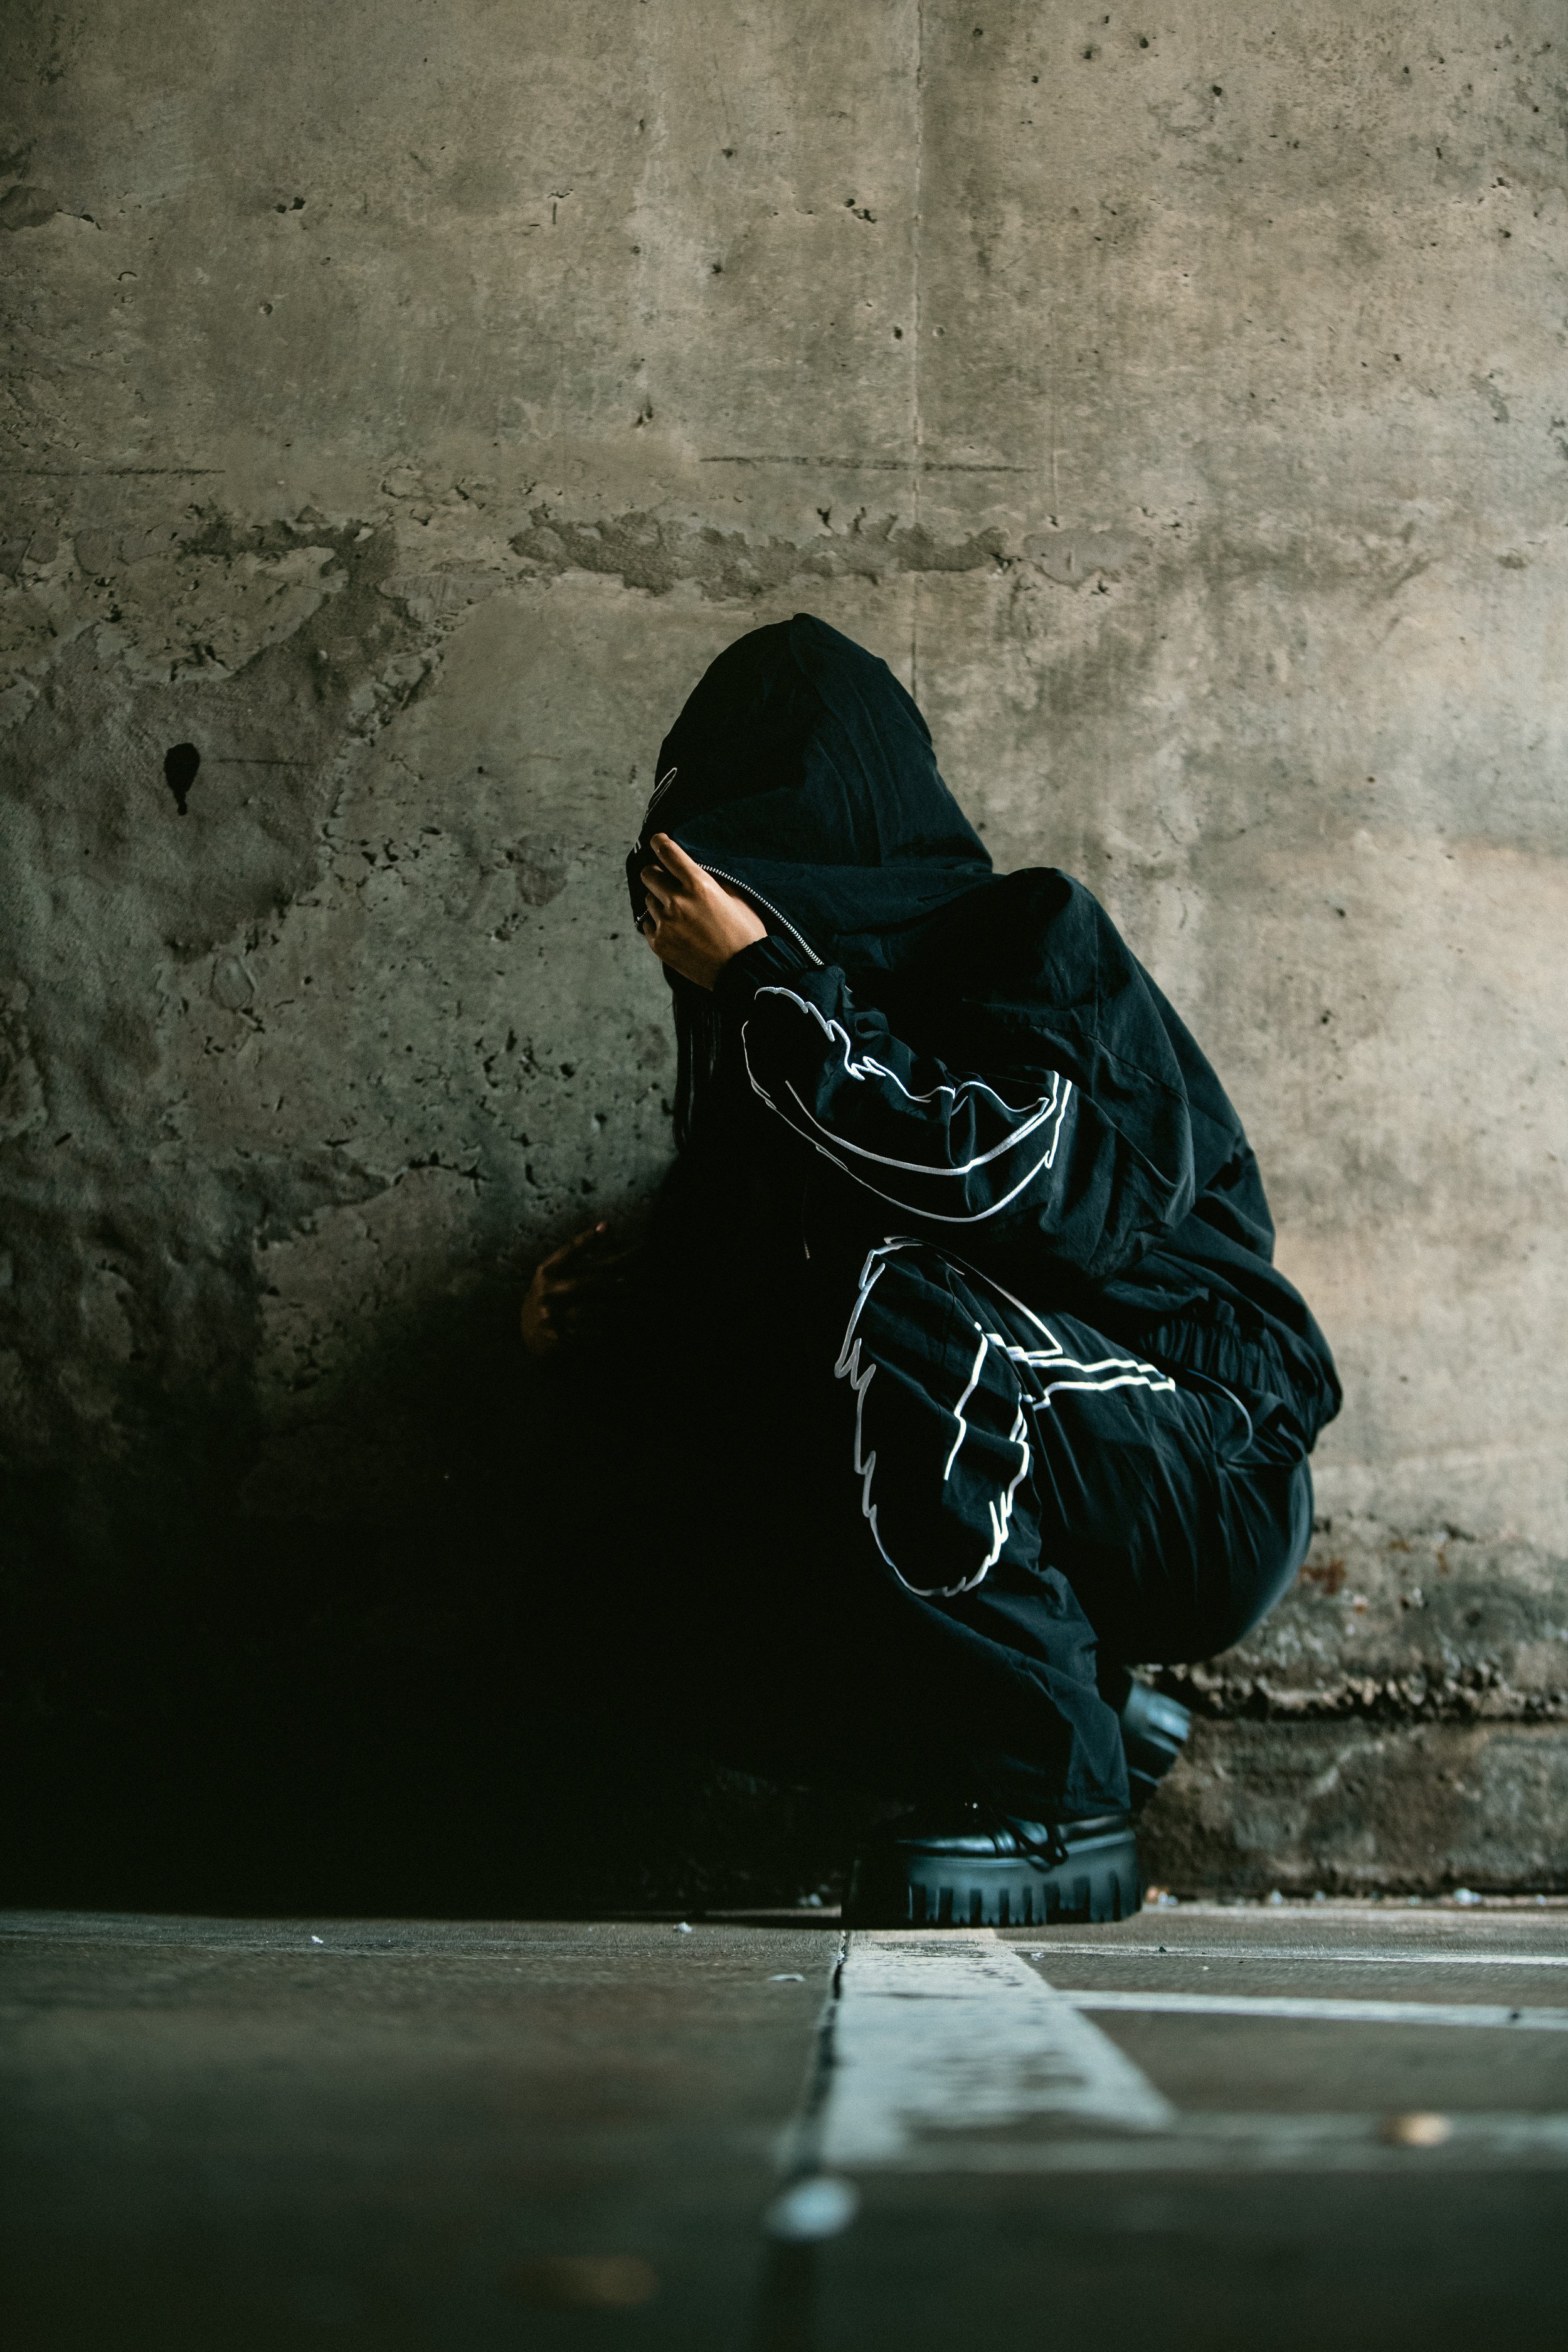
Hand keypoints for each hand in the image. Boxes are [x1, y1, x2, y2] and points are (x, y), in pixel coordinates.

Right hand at [519, 1222, 630, 1359]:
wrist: (528, 1329)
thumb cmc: (552, 1292)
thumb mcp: (558, 1272)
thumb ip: (582, 1254)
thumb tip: (609, 1225)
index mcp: (548, 1271)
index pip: (569, 1251)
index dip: (588, 1239)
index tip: (609, 1227)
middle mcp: (547, 1290)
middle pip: (586, 1283)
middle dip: (613, 1281)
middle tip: (635, 1280)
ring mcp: (551, 1314)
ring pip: (589, 1311)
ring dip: (614, 1309)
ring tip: (633, 1308)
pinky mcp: (557, 1335)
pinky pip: (586, 1333)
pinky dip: (604, 1331)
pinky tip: (620, 1329)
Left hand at [638, 831, 764, 988]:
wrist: (743, 970)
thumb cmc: (745, 933)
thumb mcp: (737, 898)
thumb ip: (711, 880)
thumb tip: (694, 870)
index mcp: (698, 885)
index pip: (667, 853)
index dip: (659, 842)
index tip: (657, 841)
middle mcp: (676, 901)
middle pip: (648, 874)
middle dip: (657, 874)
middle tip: (667, 881)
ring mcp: (665, 924)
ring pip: (648, 900)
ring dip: (659, 901)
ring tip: (678, 913)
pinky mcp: (659, 943)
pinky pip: (648, 924)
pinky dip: (657, 923)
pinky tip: (675, 929)